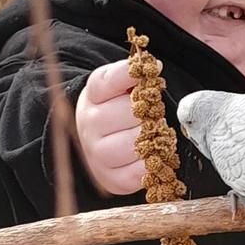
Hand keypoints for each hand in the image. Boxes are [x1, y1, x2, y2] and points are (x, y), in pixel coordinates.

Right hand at [75, 59, 144, 195]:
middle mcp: (89, 123)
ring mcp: (97, 153)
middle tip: (153, 114)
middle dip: (148, 112)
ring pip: (134, 143)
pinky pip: (138, 172)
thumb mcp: (121, 85)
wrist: (99, 143)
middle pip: (129, 113)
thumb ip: (135, 73)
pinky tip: (153, 154)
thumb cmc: (118, 108)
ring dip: (152, 138)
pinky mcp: (110, 178)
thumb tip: (155, 66)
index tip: (153, 69)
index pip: (109, 80)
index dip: (130, 74)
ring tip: (154, 134)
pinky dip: (152, 163)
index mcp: (94, 95)